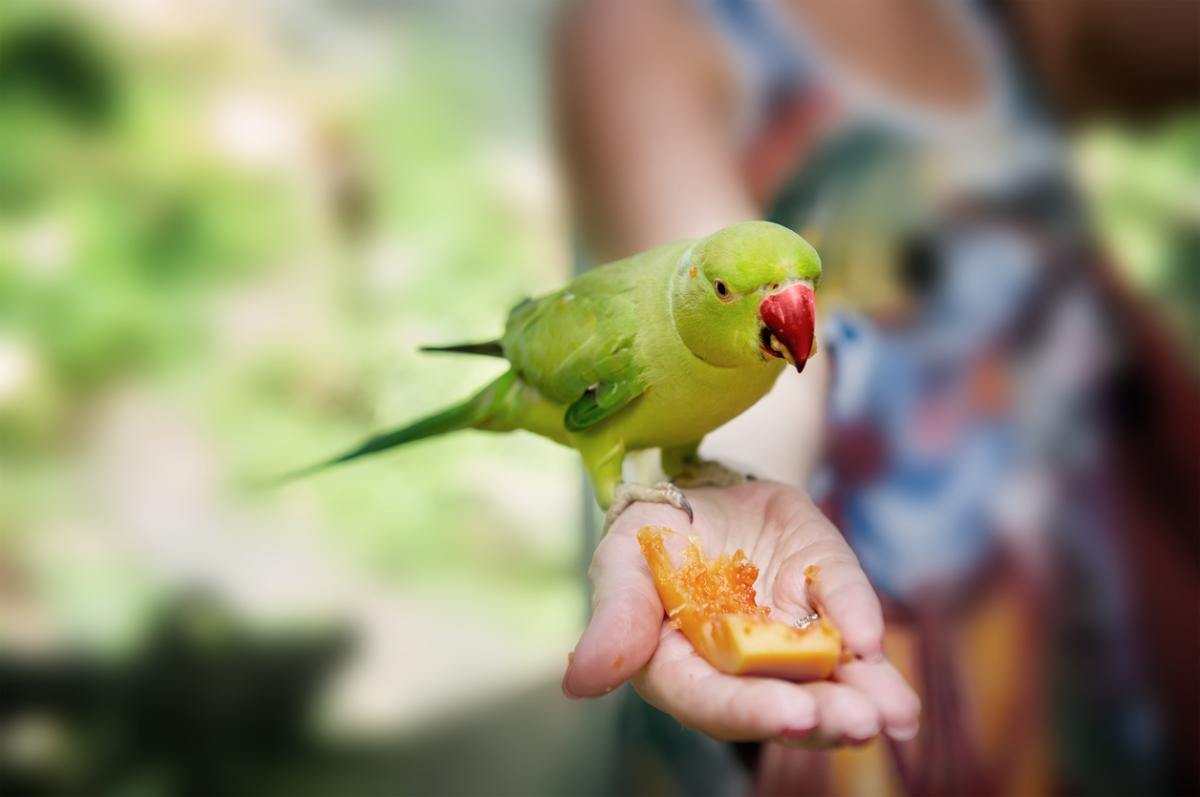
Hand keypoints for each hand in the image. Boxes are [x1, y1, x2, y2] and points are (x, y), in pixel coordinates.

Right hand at [562, 481, 919, 745]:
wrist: (692, 488)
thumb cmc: (647, 536)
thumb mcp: (621, 563)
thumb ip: (614, 620)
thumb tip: (578, 682)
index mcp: (682, 666)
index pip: (712, 700)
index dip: (750, 711)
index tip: (791, 713)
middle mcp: (742, 664)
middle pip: (782, 701)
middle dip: (823, 715)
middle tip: (860, 722)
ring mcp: (788, 631)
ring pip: (827, 675)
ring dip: (863, 696)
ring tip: (894, 712)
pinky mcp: (820, 592)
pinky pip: (843, 609)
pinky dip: (862, 622)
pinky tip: (877, 643)